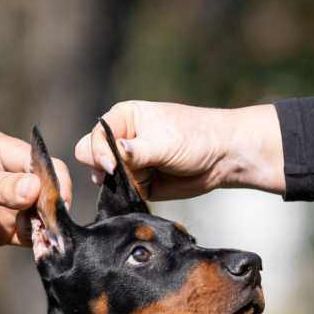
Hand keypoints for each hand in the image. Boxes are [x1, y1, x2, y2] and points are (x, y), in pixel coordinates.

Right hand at [75, 101, 284, 199]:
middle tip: (123, 174)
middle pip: (91, 157)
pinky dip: (130, 195)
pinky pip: (123, 193)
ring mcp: (130, 162)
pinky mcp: (139, 182)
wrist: (223, 157)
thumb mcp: (162, 142)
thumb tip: (111, 158)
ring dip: (120, 184)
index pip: (94, 137)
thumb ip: (134, 152)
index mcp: (124, 118)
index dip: (99, 153)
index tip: (112, 167)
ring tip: (145, 178)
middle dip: (105, 169)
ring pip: (107, 179)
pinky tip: (148, 188)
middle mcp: (122, 139)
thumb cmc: (195, 138)